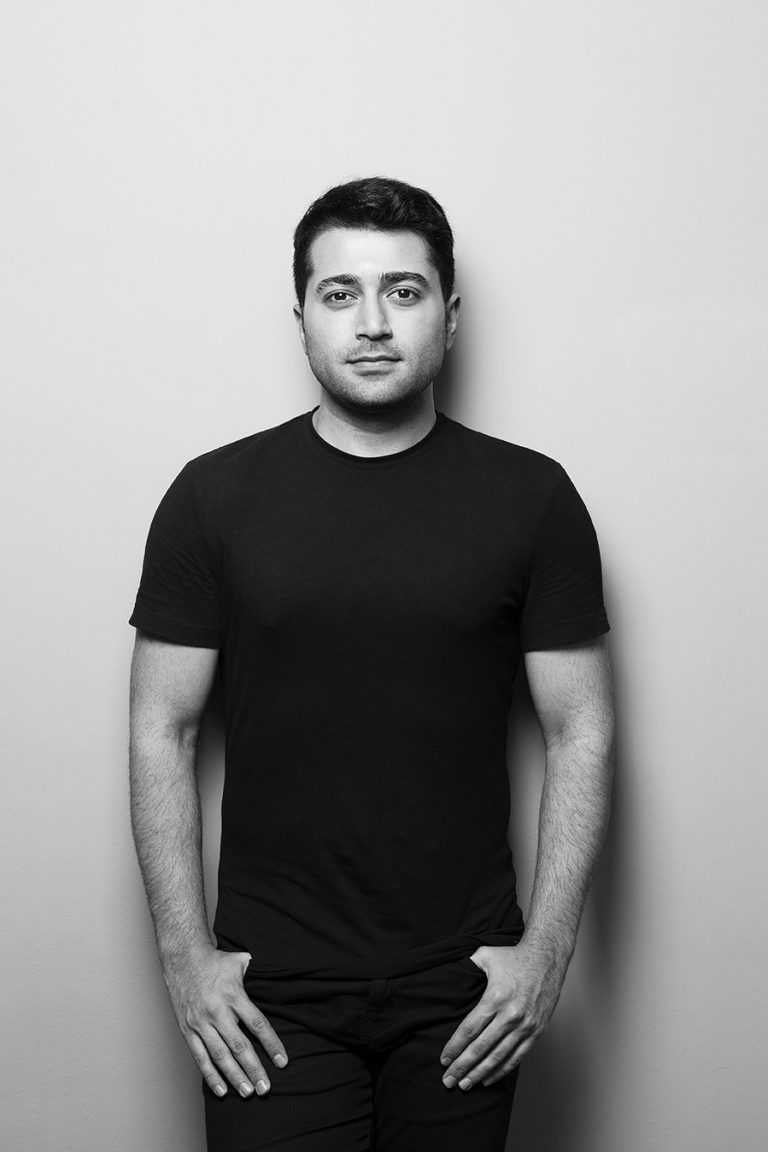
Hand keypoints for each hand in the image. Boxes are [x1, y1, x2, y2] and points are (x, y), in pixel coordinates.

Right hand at [161, 943, 288, 1098]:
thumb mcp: (240, 961)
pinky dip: (210, 1075)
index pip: (257, 1024)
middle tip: (266, 1088)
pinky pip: (199, 1056)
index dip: (271, 1045)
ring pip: (220, 1055)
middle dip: (254, 1069)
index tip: (282, 1062)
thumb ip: (258, 974)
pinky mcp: (187, 1029)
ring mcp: (200, 1022)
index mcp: (234, 995)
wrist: (182, 957)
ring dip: (235, 1076)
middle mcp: (217, 1011)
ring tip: (248, 1092)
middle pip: (240, 1046)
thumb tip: (278, 978)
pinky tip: (221, 1090)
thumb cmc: (215, 960)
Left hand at [439, 941, 565, 1089]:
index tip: (444, 1060)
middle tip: (449, 1080)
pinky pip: (516, 1057)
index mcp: (495, 998)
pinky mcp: (536, 1031)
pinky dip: (501, 1070)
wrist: (547, 957)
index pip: (469, 1030)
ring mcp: (525, 1026)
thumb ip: (466, 966)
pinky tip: (488, 1078)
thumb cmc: (514, 956)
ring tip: (465, 1085)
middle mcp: (510, 1015)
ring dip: (479, 1073)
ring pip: (498, 1057)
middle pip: (481, 1048)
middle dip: (462, 1066)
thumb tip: (449, 975)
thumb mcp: (485, 956)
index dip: (455, 1047)